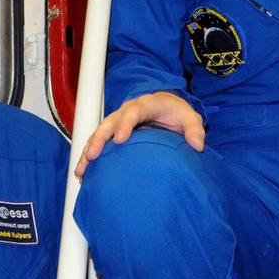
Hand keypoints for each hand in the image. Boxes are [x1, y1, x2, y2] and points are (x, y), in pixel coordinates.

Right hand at [75, 91, 204, 176]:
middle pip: (109, 122)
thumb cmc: (177, 113)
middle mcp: (127, 110)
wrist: (166, 107)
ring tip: (81, 170)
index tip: (120, 140)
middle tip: (92, 156)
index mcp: (146, 105)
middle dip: (100, 139)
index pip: (133, 112)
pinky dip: (89, 156)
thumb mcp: (190, 117)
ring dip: (89, 150)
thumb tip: (197, 145)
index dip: (125, 124)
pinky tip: (83, 173)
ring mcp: (117, 121)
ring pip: (99, 133)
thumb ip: (195, 129)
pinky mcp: (113, 132)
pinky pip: (98, 142)